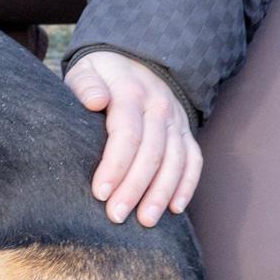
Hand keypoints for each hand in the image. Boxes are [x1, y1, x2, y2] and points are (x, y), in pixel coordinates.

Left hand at [64, 51, 201, 226]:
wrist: (132, 58)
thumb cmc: (100, 74)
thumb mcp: (85, 71)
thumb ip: (86, 85)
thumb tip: (95, 101)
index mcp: (131, 93)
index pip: (127, 134)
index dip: (115, 166)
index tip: (100, 193)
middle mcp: (158, 107)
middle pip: (151, 153)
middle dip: (135, 188)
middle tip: (116, 216)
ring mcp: (176, 120)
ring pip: (175, 160)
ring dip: (161, 193)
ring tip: (146, 221)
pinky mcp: (185, 131)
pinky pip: (193, 159)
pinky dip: (187, 184)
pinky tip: (175, 208)